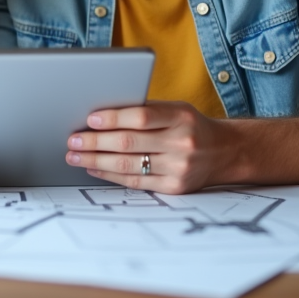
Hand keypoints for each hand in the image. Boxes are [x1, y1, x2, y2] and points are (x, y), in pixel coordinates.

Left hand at [64, 101, 226, 193]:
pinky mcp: (174, 188)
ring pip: (129, 165)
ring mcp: (179, 168)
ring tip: (75, 155)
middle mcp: (182, 142)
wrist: (225, 151)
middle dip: (95, 142)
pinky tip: (94, 167)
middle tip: (73, 140)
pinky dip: (110, 175)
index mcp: (181, 116)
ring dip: (96, 160)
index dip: (112, 118)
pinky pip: (136, 181)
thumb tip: (100, 115)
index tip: (89, 119)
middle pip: (129, 143)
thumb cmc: (190, 125)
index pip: (140, 116)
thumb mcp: (176, 109)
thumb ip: (145, 111)